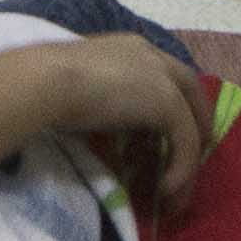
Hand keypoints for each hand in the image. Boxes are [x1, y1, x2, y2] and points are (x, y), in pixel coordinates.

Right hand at [35, 36, 213, 215]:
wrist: (46, 81)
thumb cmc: (48, 83)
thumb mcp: (83, 88)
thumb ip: (105, 101)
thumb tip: (108, 133)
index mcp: (132, 48)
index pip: (168, 76)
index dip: (173, 107)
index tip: (163, 137)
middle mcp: (154, 58)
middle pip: (192, 94)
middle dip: (194, 129)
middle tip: (184, 163)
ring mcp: (165, 79)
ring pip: (191, 125)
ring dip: (186, 162)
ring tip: (174, 192)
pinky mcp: (169, 104)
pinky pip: (186, 143)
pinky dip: (181, 170)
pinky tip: (165, 189)